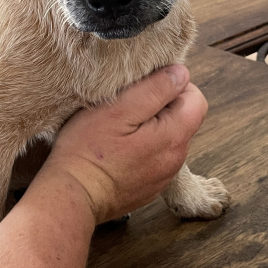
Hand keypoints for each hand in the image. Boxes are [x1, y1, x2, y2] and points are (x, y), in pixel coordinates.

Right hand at [39, 65, 206, 223]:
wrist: (71, 194)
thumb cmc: (89, 149)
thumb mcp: (118, 109)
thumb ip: (154, 89)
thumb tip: (181, 73)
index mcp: (174, 137)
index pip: (196, 99)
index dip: (173, 86)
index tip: (143, 87)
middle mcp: (175, 160)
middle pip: (182, 119)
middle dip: (159, 106)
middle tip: (124, 106)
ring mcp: (162, 176)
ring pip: (166, 138)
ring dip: (149, 127)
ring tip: (117, 127)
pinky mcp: (147, 187)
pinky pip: (153, 157)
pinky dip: (140, 147)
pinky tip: (115, 149)